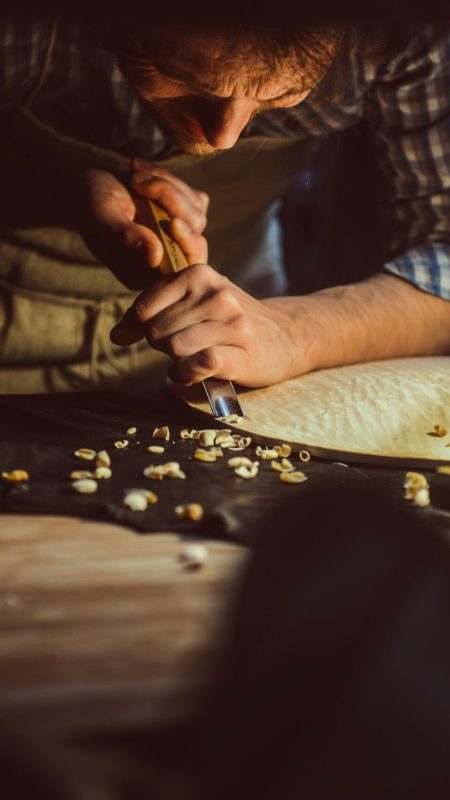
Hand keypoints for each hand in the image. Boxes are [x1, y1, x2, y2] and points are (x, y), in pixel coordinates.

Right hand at [78, 159, 208, 289]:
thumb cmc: (89, 205)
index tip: (174, 223)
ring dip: (166, 186)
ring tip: (134, 177)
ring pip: (196, 214)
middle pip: (196, 241)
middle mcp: (165, 260)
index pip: (184, 272)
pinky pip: (195, 198)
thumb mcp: (102, 219)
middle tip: (142, 185)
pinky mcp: (184, 215)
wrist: (89, 187)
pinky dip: (170, 180)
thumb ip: (125, 238)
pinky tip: (144, 174)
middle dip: (175, 206)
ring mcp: (177, 238)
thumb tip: (154, 257)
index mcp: (144, 273)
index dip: (187, 247)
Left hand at [110, 264, 309, 386]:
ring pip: (175, 348)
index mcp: (200, 275)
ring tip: (188, 360)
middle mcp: (217, 295)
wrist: (287, 336)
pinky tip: (188, 375)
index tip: (149, 335)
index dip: (138, 326)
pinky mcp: (242, 354)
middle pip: (158, 330)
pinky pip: (199, 364)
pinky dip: (186, 374)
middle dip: (160, 345)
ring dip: (174, 362)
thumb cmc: (230, 322)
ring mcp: (232, 324)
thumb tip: (116, 335)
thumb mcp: (196, 303)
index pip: (146, 305)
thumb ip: (154, 312)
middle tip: (179, 348)